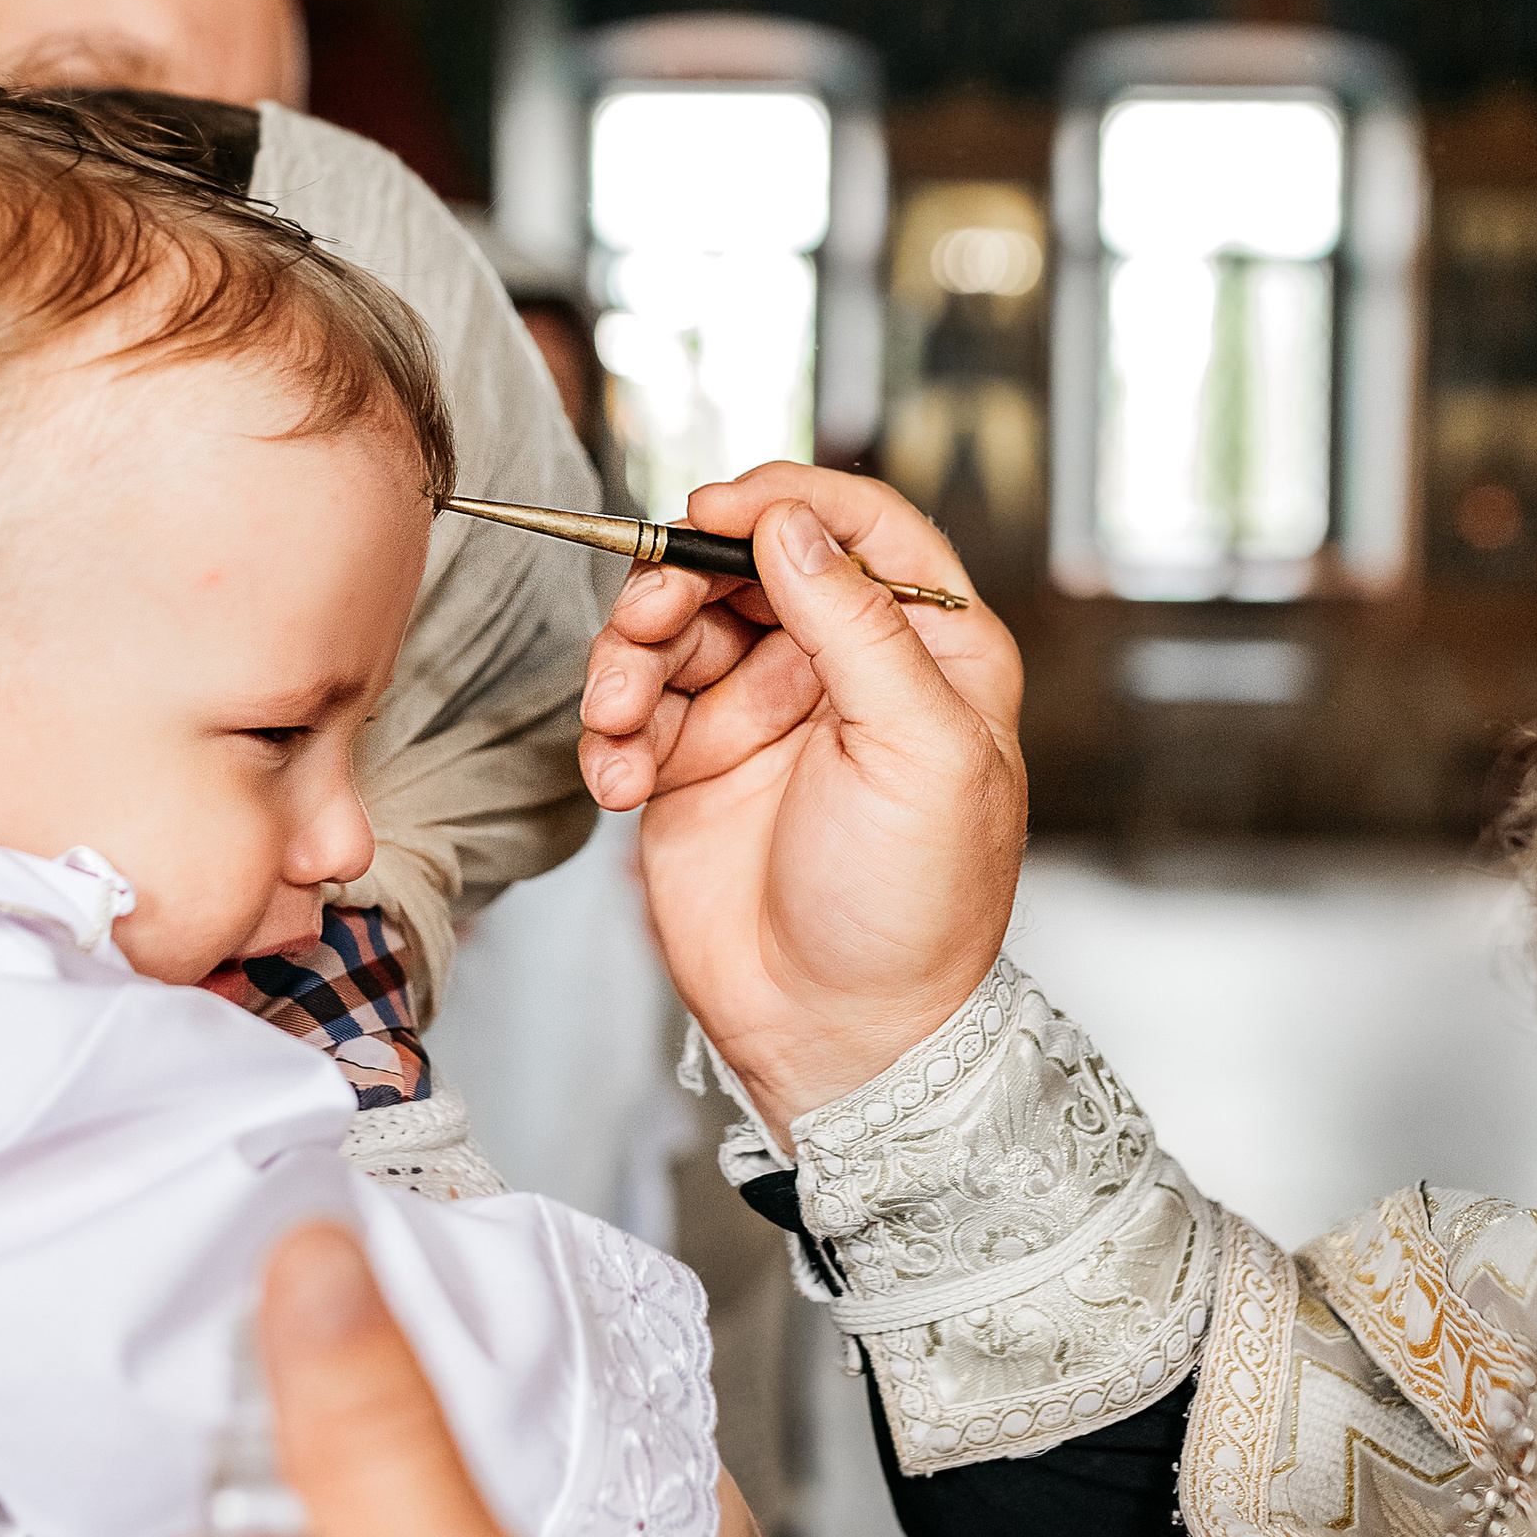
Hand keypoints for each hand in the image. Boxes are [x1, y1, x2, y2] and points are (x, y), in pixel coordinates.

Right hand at [577, 466, 1026, 1136]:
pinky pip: (633, 708)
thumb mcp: (916, 751)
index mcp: (927, 648)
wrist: (840, 1037)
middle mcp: (842, 666)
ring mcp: (764, 712)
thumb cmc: (913, 908)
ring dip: (628, 659)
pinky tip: (620, 783)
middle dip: (678, 581)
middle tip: (646, 620)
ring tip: (619, 719)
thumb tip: (792, 523)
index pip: (862, 524)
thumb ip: (858, 623)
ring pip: (674, 628)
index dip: (788, 499)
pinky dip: (609, 733)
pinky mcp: (695, 764)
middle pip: (743, 565)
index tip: (720, 508)